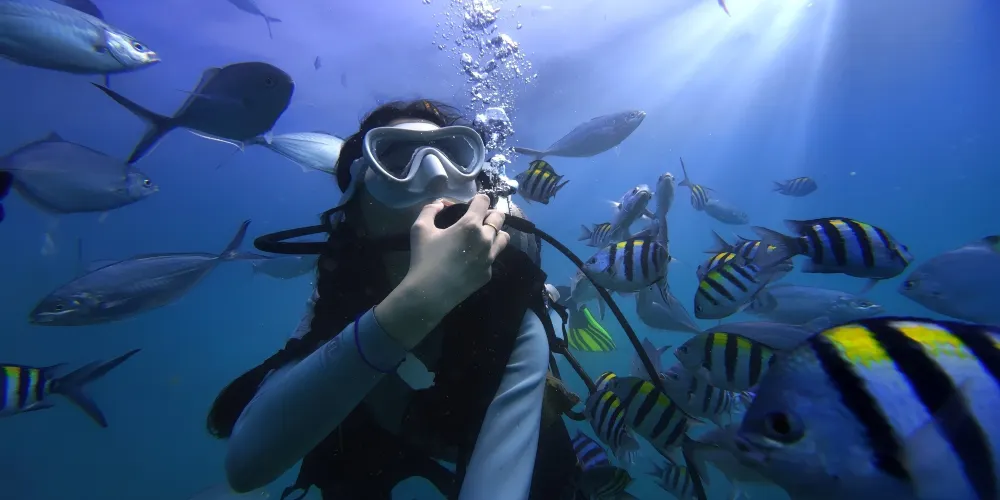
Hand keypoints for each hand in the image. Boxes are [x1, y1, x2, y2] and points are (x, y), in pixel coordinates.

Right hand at [375, 194, 509, 348]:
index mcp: (470, 225)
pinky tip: (473, 258)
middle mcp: (485, 238)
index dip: (478, 199)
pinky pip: (493, 257)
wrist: (430, 293)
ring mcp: (490, 257)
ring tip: (482, 237)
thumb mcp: (420, 229)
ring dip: (495, 232)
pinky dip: (487, 253)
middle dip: (489, 214)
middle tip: (477, 219)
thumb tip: (440, 204)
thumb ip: (430, 210)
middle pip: (499, 217)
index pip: (484, 201)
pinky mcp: (488, 273)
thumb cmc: (424, 259)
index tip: (472, 204)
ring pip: (504, 237)